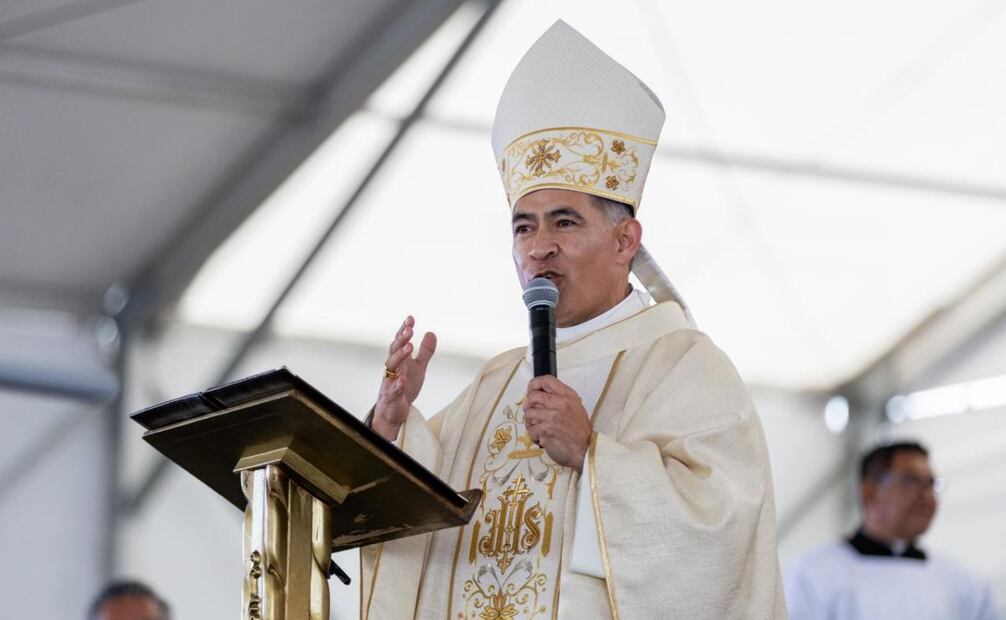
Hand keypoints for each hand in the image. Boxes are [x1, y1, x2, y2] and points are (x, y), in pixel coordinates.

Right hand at [373, 316, 436, 439]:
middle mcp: (392, 369)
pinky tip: (403, 380)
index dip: (404, 331)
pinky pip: (393, 390)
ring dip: (400, 356)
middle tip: (410, 330)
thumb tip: (431, 332)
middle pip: (394, 351)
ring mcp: (390, 383)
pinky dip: (398, 385)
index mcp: (399, 361)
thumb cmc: (405, 388)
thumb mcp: (419, 368)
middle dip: (401, 340)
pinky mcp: (392, 398)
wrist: (394, 411)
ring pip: (391, 367)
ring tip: (410, 347)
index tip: (410, 319)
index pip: (400, 343)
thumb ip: (425, 352)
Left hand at [524, 376, 591, 472]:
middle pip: (532, 396)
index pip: (546, 380)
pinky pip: (530, 428)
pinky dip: (534, 434)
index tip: (531, 391)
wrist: (586, 449)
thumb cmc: (580, 430)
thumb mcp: (575, 406)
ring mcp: (552, 417)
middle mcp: (560, 403)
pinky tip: (542, 436)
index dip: (534, 384)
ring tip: (539, 427)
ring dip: (531, 422)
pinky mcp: (545, 430)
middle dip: (529, 406)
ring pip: (528, 413)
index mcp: (567, 396)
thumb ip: (560, 397)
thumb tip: (540, 393)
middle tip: (534, 413)